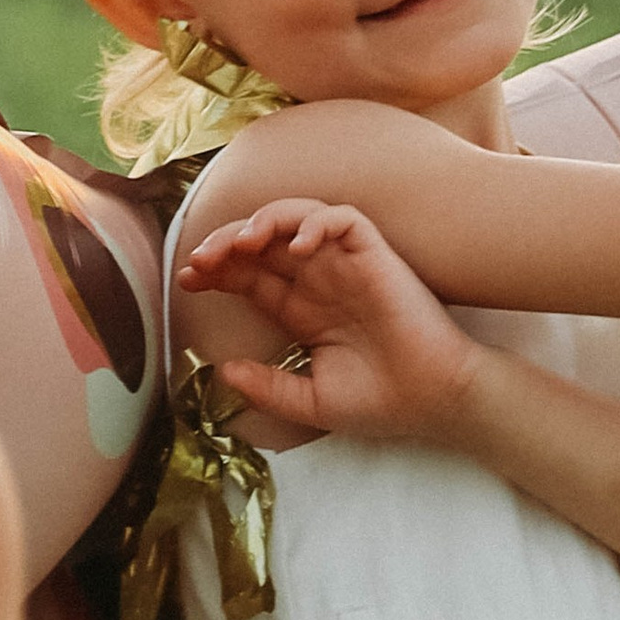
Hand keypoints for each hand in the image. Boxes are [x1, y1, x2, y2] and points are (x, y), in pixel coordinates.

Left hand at [179, 198, 482, 443]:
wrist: (433, 401)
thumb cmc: (381, 402)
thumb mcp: (309, 401)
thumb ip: (267, 386)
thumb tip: (223, 372)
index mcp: (304, 309)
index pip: (250, 275)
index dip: (216, 271)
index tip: (186, 279)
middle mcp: (321, 280)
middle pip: (263, 242)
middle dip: (226, 243)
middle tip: (201, 261)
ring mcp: (347, 265)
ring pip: (296, 217)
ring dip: (264, 221)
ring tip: (243, 243)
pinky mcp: (376, 256)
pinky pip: (342, 218)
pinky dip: (316, 222)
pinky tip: (298, 247)